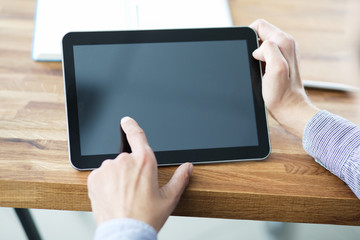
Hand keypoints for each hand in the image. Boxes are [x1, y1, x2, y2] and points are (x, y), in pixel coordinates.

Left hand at [87, 116, 192, 231]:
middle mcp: (125, 160)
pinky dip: (105, 183)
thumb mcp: (169, 198)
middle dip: (129, 170)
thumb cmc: (146, 218)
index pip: (137, 134)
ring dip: (117, 177)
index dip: (131, 125)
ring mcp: (108, 168)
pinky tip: (112, 196)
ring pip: (113, 167)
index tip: (126, 121)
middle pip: (126, 157)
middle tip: (134, 189)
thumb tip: (187, 167)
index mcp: (145, 161)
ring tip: (122, 196)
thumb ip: (180, 178)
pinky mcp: (95, 178)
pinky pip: (101, 175)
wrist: (124, 234)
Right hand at [250, 19, 318, 137]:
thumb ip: (268, 50)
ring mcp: (285, 52)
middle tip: (257, 65)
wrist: (289, 109)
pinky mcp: (281, 61)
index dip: (249, 37)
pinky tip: (263, 74)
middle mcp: (286, 44)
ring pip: (261, 45)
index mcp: (284, 42)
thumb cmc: (281, 94)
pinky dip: (259, 63)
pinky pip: (264, 54)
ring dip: (256, 57)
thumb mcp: (275, 69)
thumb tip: (257, 50)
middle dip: (252, 48)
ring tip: (261, 71)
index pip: (259, 25)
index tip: (250, 54)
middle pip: (260, 34)